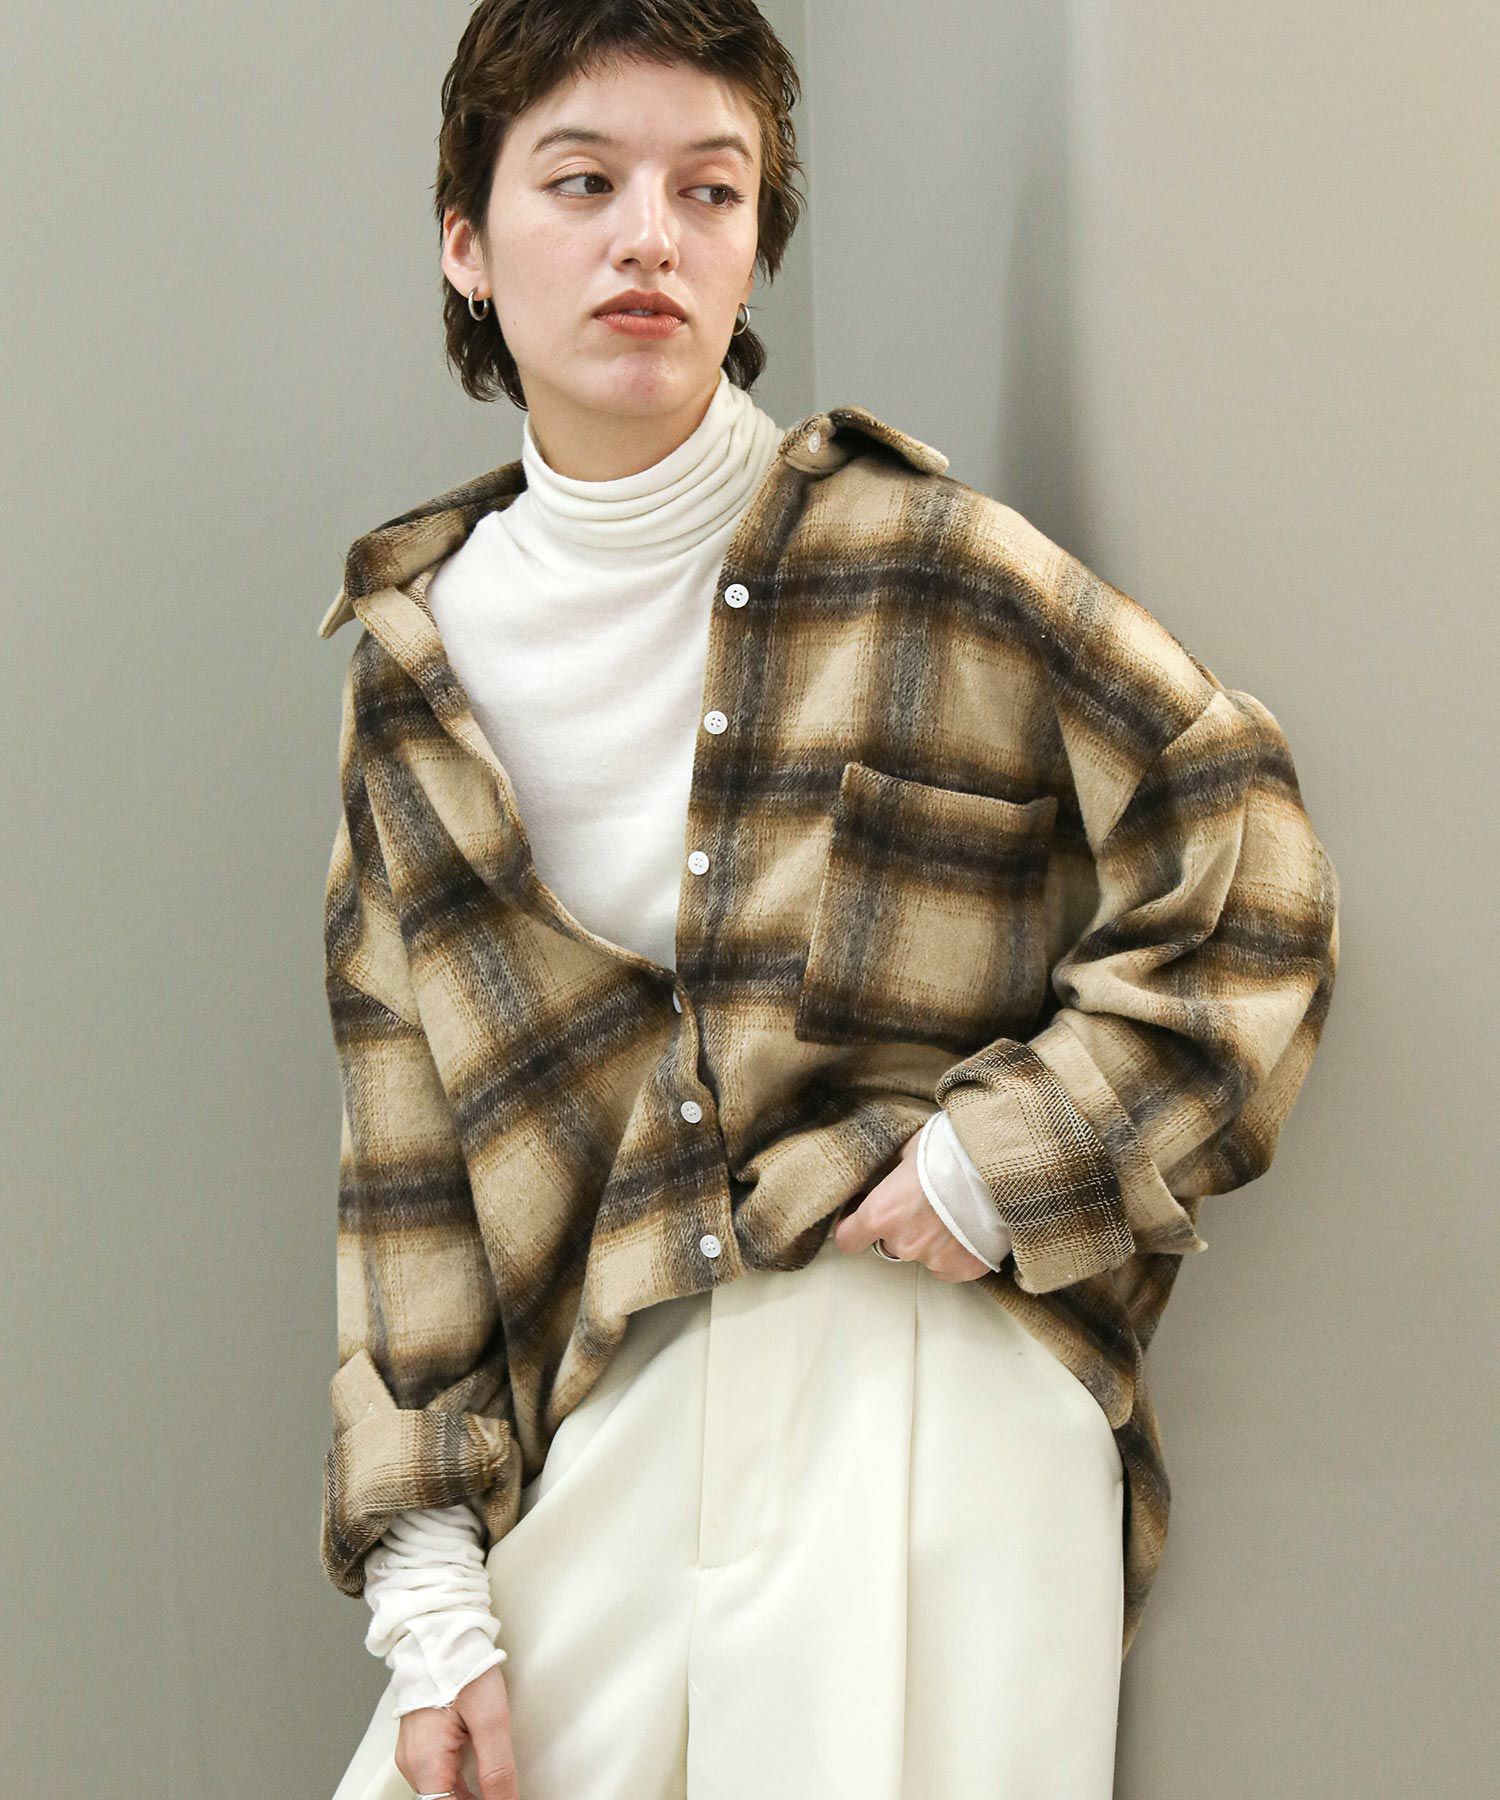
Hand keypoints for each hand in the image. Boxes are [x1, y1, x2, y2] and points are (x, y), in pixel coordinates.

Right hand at [394, 1662, 518, 1799]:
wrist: (441, 1631)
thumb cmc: (460, 1663)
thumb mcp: (490, 1717)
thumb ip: (498, 1768)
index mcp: (425, 1762)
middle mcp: (413, 1762)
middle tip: (503, 1795)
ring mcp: (414, 1753)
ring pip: (440, 1793)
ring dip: (467, 1798)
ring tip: (497, 1792)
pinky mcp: (421, 1743)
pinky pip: (439, 1776)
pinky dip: (459, 1787)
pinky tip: (481, 1787)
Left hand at [832, 1128, 1002, 1281]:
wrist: (1002, 1163)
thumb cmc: (951, 1148)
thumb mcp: (907, 1150)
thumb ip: (888, 1174)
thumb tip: (875, 1180)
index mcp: (882, 1214)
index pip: (848, 1239)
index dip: (851, 1228)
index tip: (857, 1221)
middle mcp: (904, 1243)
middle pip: (889, 1244)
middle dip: (900, 1227)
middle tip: (922, 1202)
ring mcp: (935, 1260)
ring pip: (922, 1253)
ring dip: (929, 1238)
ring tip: (952, 1210)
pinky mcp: (965, 1269)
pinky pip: (949, 1266)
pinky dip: (955, 1251)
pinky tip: (968, 1226)